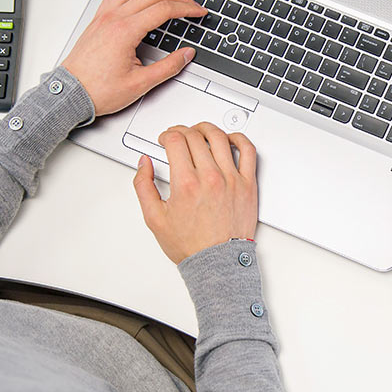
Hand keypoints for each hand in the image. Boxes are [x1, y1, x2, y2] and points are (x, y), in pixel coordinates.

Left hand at [62, 0, 205, 115]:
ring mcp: (103, 16)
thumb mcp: (141, 84)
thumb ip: (168, 67)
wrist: (70, 93)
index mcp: (125, 31)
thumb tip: (186, 54)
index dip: (186, 9)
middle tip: (192, 5)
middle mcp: (113, 18)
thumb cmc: (98, 90)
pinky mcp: (97, 20)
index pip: (163, 9)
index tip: (198, 12)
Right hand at [132, 122, 258, 263]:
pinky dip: (239, 139)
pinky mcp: (247, 184)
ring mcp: (231, 179)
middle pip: (195, 136)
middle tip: (178, 137)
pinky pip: (248, 152)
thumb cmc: (191, 245)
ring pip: (220, 138)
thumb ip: (143, 186)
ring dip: (206, 129)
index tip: (166, 140)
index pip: (176, 140)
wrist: (217, 262)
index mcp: (186, 184)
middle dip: (182, 131)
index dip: (167, 135)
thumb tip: (144, 164)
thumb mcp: (154, 218)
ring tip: (200, 133)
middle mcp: (210, 178)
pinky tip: (230, 139)